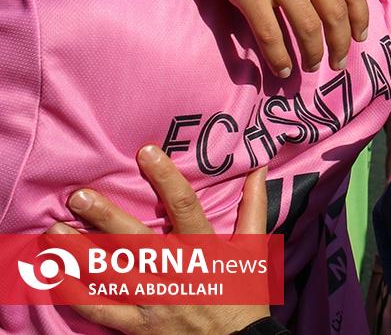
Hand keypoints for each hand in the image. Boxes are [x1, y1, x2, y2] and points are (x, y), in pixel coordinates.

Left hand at [55, 146, 270, 333]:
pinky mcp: (136, 325)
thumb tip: (259, 168)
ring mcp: (153, 301)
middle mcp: (176, 273)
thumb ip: (253, 207)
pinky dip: (74, 295)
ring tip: (54, 231)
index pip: (185, 207)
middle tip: (80, 196)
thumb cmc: (243, 297)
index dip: (166, 179)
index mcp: (205, 251)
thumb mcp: (254, 251)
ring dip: (79, 253)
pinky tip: (54, 276)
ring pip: (111, 275)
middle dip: (106, 218)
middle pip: (137, 242)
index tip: (147, 152)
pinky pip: (100, 310)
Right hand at [132, 0, 369, 77]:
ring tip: (311, 67)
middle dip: (340, 44)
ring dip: (313, 54)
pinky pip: (270, 33)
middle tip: (338, 63)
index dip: (360, 19)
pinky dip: (279, 57)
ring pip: (307, 26)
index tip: (360, 39)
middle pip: (335, 12)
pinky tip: (283, 69)